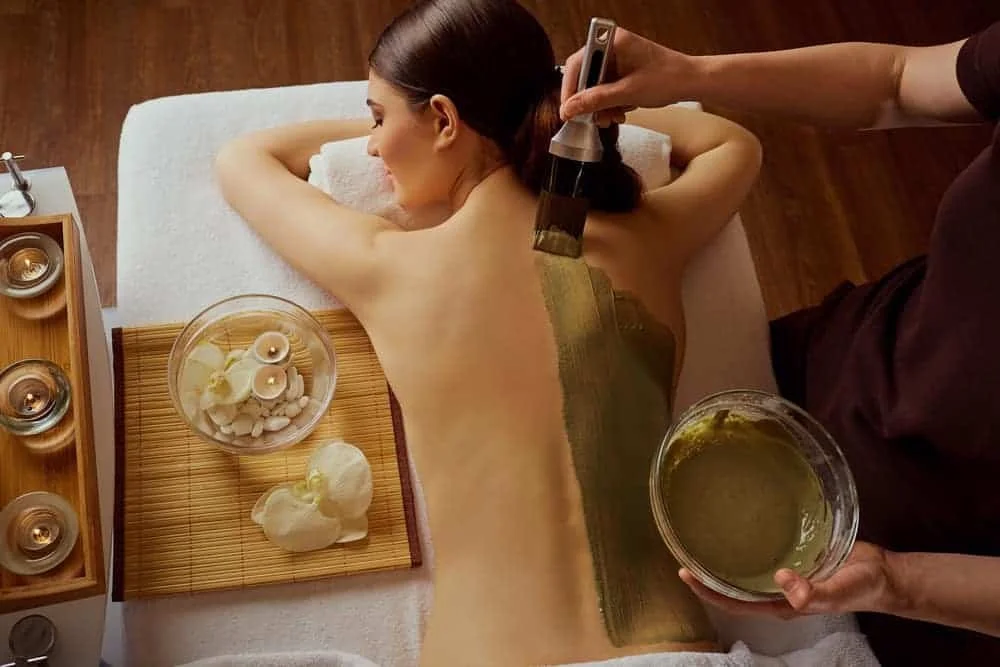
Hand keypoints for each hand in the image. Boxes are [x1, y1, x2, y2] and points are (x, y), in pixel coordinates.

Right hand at [560, 28, 696, 124]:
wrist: (692, 82)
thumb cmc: (667, 78)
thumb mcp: (627, 93)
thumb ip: (595, 100)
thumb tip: (568, 109)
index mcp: (611, 41)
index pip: (578, 63)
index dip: (570, 89)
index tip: (567, 110)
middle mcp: (612, 47)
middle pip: (585, 76)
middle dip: (589, 101)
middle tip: (591, 119)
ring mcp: (618, 59)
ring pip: (595, 86)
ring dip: (600, 106)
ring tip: (610, 119)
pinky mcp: (624, 71)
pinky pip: (607, 89)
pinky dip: (610, 104)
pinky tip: (619, 114)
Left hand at [678, 541, 903, 618]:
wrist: (884, 574)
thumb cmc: (863, 585)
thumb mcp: (840, 591)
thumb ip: (814, 593)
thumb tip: (784, 584)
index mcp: (782, 604)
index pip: (735, 602)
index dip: (708, 591)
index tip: (684, 573)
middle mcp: (778, 591)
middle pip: (734, 586)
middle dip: (708, 574)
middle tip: (683, 550)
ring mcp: (785, 575)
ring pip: (747, 570)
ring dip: (725, 558)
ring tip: (702, 536)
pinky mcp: (795, 556)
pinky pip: (765, 553)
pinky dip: (748, 544)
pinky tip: (739, 525)